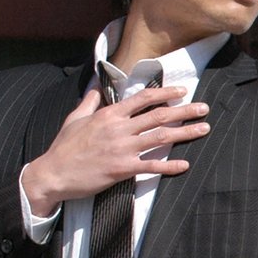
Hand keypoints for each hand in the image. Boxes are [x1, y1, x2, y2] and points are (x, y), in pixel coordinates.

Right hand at [21, 86, 209, 215]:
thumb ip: (90, 100)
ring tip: (204, 129)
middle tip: (204, 108)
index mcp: (109, 114)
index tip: (182, 91)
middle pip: (159, 116)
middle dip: (185, 111)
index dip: (165, 93)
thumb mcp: (75, 117)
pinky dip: (169, 165)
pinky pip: (151, 166)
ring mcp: (122, 149)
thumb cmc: (64, 146)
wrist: (53, 174)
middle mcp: (119, 129)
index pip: (143, 98)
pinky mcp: (122, 169)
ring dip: (185, 133)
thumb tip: (96, 83)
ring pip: (160, 138)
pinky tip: (185, 164)